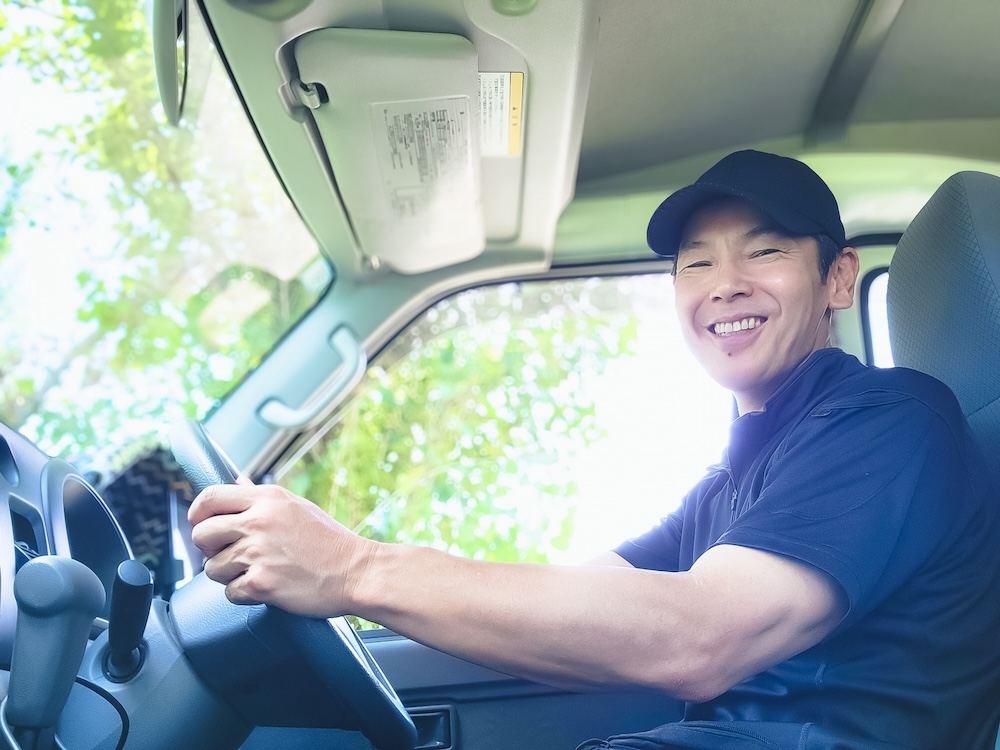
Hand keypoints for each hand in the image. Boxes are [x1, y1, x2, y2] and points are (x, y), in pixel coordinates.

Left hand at [187, 478, 371, 617]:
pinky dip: (243, 594)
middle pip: (201, 534)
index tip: (201, 523)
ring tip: (255, 570)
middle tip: (229, 553)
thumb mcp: (296, 506)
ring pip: (212, 568)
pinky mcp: (261, 583)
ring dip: (228, 574)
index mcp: (267, 499)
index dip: (198, 513)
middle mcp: (259, 522)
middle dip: (210, 548)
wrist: (356, 572)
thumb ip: (260, 496)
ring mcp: (258, 553)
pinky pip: (229, 592)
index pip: (210, 497)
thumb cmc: (330, 541)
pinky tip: (265, 586)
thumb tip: (236, 480)